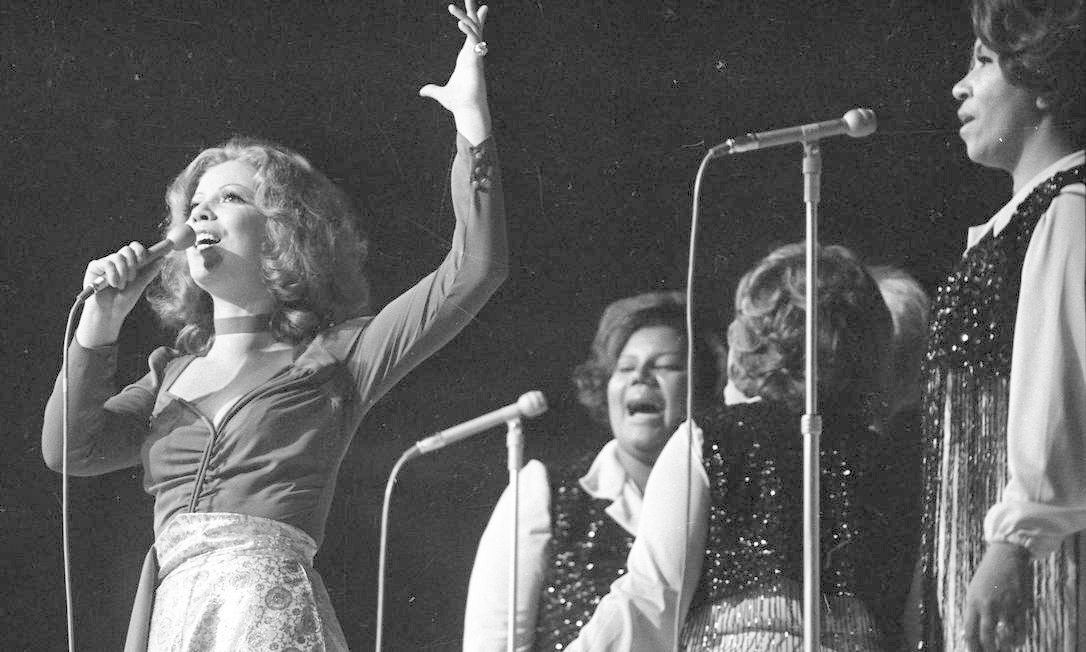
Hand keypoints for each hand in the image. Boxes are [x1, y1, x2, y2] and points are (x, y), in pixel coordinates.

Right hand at [77, 241, 164, 344]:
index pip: (134, 249)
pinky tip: (113, 284)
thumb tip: (162, 259)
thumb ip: (149, 272)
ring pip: (118, 257)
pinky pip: (106, 263)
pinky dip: (112, 274)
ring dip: (123, 272)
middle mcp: (117, 263)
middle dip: (133, 263)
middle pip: (127, 249)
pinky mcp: (95, 268)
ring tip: (121, 286)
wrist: (109, 314)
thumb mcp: (139, 286)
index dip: (140, 250)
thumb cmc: (123, 301)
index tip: (144, 258)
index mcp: (129, 265)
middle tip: (132, 278)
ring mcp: (105, 264)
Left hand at [419, 1, 490, 144]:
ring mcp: (475, 56)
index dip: (475, 21)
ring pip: (473, 30)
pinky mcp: (475, 60)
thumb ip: (433, 90)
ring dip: (465, 17)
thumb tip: (422, 91)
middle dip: (473, 11)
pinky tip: (459, 22)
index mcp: (466, 58)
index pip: (473, 35)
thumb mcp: (442, 94)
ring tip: (451, 5)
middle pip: (475, 27)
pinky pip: (473, 41)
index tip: (481, 8)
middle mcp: (472, 54)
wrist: (468, 110)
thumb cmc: (459, 103)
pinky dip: (468, 31)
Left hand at [962, 541, 1029, 650]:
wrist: (1007, 555)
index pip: (969, 631)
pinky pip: (1021, 630)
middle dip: (988, 651)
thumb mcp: (974, 589)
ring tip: (1004, 647)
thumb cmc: (988, 574)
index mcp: (973, 602)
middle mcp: (988, 606)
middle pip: (986, 638)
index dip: (972, 647)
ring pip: (1007, 638)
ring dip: (1006, 647)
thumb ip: (973, 610)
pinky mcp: (1021, 605)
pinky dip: (1019, 638)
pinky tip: (1016, 639)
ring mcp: (1006, 606)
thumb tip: (971, 632)